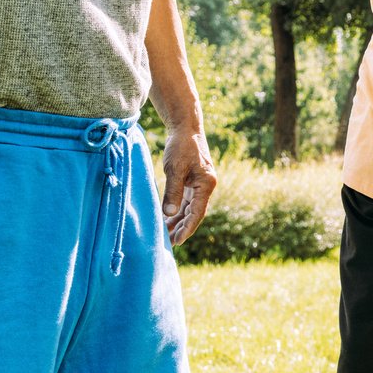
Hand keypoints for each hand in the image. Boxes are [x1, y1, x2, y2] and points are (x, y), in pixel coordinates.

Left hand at [160, 127, 217, 244]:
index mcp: (206, 184)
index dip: (187, 228)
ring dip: (178, 221)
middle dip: (182, 228)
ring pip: (189, 209)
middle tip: (168, 244)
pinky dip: (177, 211)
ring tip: (165, 235)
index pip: (197, 212)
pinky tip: (167, 219)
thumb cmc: (181, 146)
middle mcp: (206, 186)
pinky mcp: (192, 182)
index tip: (177, 241)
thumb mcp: (174, 169)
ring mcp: (200, 184)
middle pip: (194, 213)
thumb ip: (173, 192)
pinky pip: (185, 201)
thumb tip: (168, 214)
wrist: (185, 129)